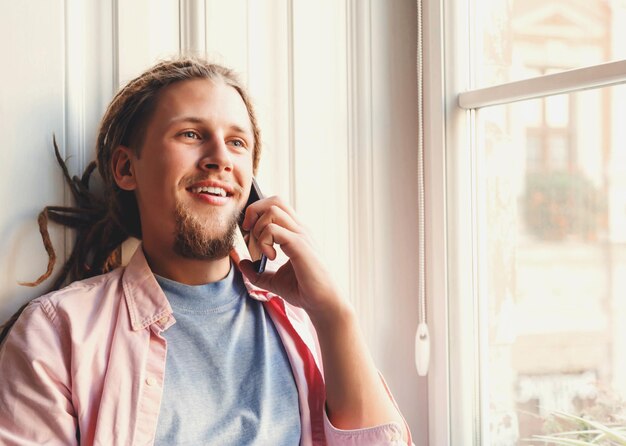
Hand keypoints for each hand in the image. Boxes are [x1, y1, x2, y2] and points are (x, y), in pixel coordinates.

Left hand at [238, 196, 347, 322]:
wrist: (323, 302)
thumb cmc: (303, 290)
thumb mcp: (273, 280)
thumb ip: (256, 272)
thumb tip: (240, 263)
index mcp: (295, 233)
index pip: (275, 206)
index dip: (257, 214)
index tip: (249, 235)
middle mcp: (299, 229)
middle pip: (274, 200)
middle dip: (254, 212)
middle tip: (250, 234)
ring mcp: (301, 235)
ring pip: (272, 210)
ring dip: (258, 228)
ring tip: (262, 250)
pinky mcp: (300, 245)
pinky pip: (274, 229)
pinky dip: (264, 241)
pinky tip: (270, 257)